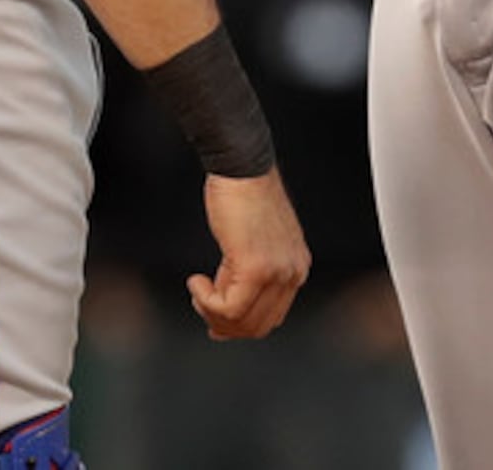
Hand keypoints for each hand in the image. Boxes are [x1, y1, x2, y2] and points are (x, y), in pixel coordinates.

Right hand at [189, 170, 310, 339]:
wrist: (241, 166)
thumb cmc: (244, 195)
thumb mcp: (254, 243)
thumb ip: (248, 276)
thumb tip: (225, 311)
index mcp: (296, 267)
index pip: (271, 318)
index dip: (239, 326)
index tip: (216, 321)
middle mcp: (293, 272)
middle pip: (257, 326)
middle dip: (224, 324)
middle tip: (202, 307)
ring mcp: (276, 272)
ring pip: (240, 320)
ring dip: (211, 311)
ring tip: (199, 289)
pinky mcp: (255, 268)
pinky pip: (227, 307)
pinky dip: (205, 301)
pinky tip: (196, 281)